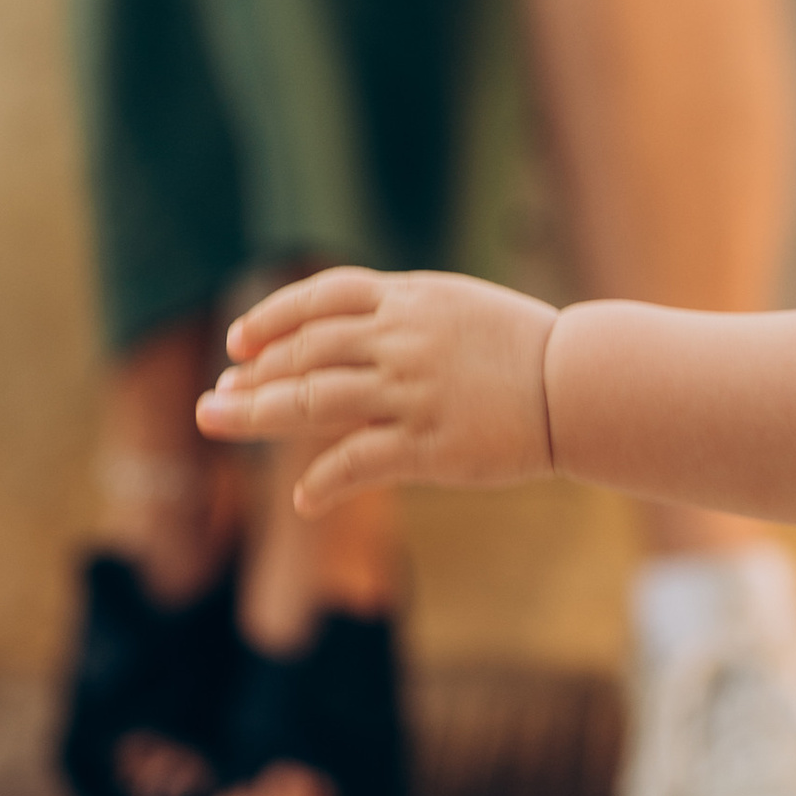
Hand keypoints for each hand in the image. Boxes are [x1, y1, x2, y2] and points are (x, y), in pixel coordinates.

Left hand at [198, 267, 556, 517]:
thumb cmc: (523, 348)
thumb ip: (402, 312)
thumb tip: (340, 326)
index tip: (238, 342)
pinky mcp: (431, 444)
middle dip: (252, 375)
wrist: (581, 384)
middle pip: (307, 351)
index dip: (274, 317)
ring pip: (316, 400)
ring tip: (218, 424)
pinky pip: (360, 461)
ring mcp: (414, 392)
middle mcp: (404, 340)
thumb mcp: (458, 306)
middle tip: (213, 399)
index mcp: (412, 300)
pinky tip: (302, 498)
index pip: (323, 298)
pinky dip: (325, 480)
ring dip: (258, 414)